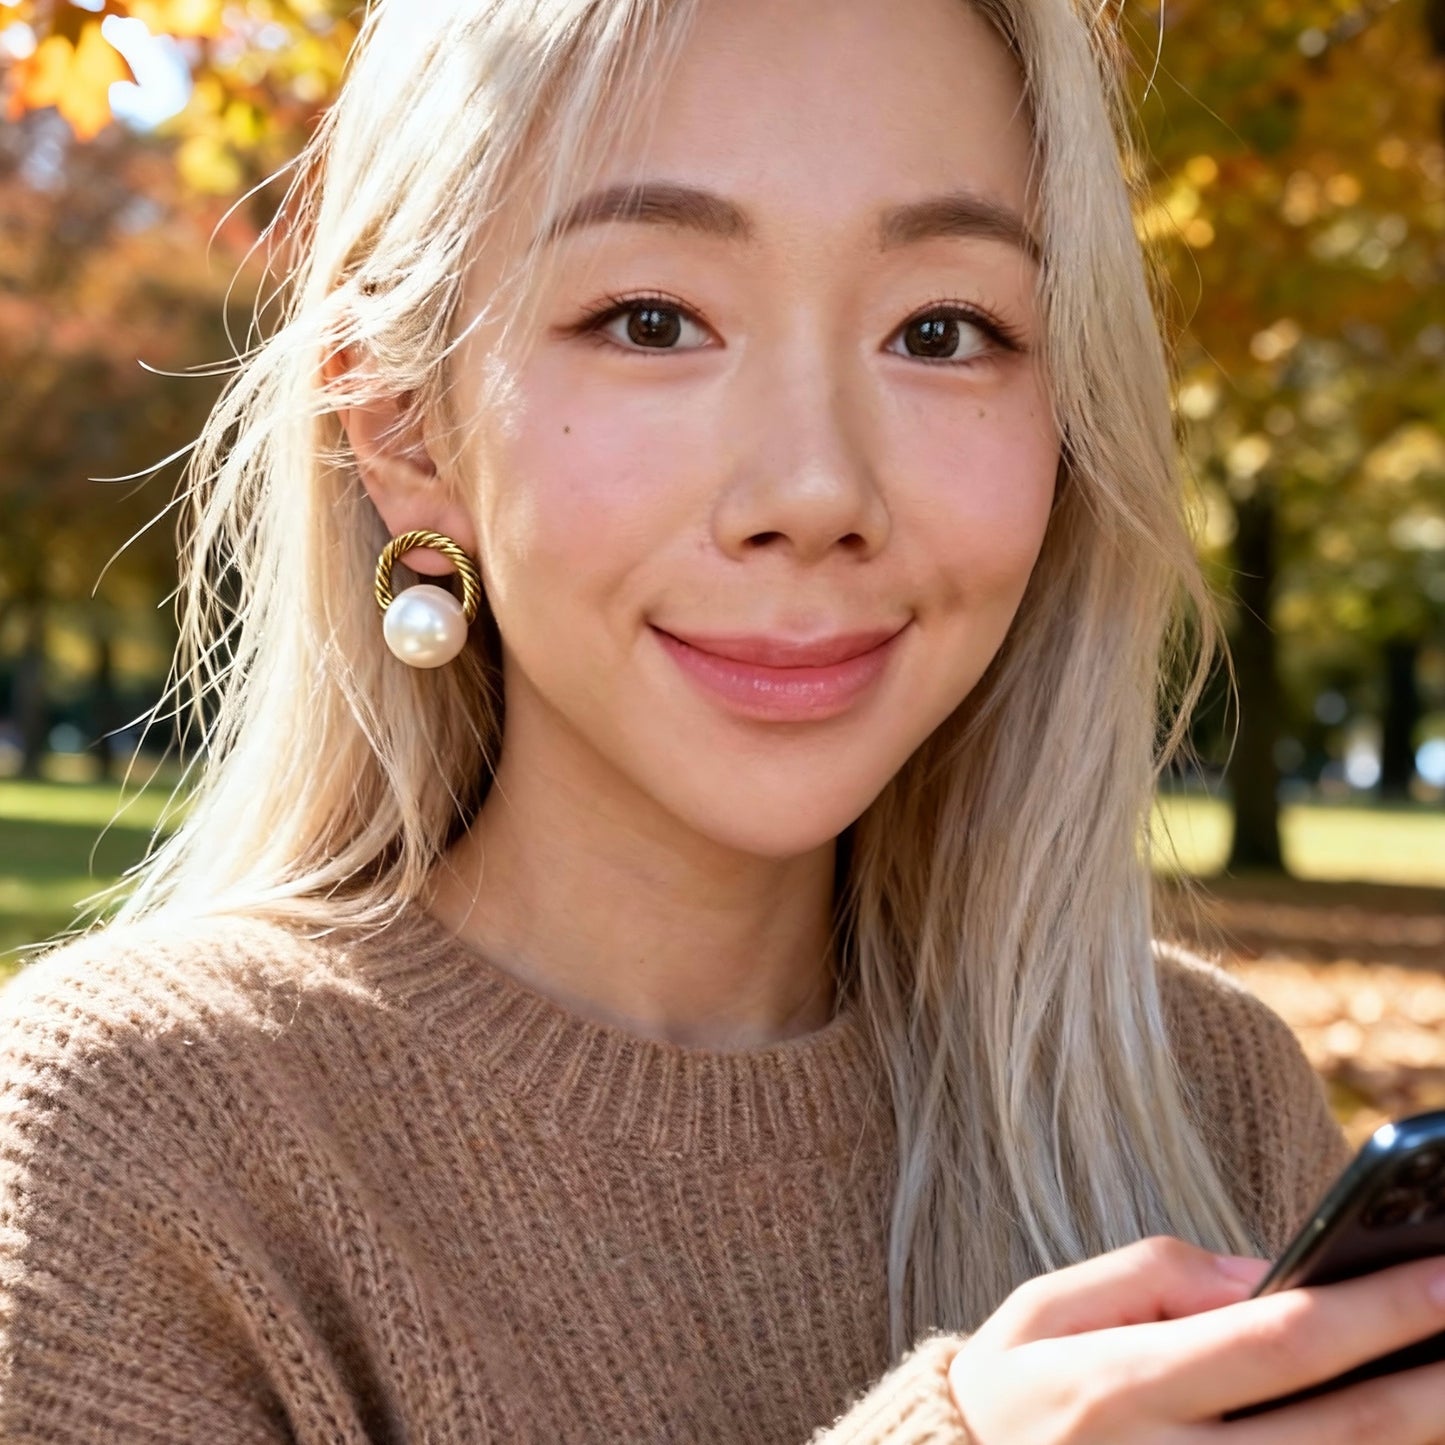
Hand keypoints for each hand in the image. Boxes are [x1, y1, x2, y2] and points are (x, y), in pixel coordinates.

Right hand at [947, 1235, 1444, 1442]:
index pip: (1272, 1340)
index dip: (1370, 1310)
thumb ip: (1153, 1277)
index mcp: (1119, 1387)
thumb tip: (1268, 1275)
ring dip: (1415, 1440)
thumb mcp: (1046, 1308)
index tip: (1440, 1275)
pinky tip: (1401, 1438)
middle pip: (1335, 1430)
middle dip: (1428, 1383)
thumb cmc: (1010, 1394)